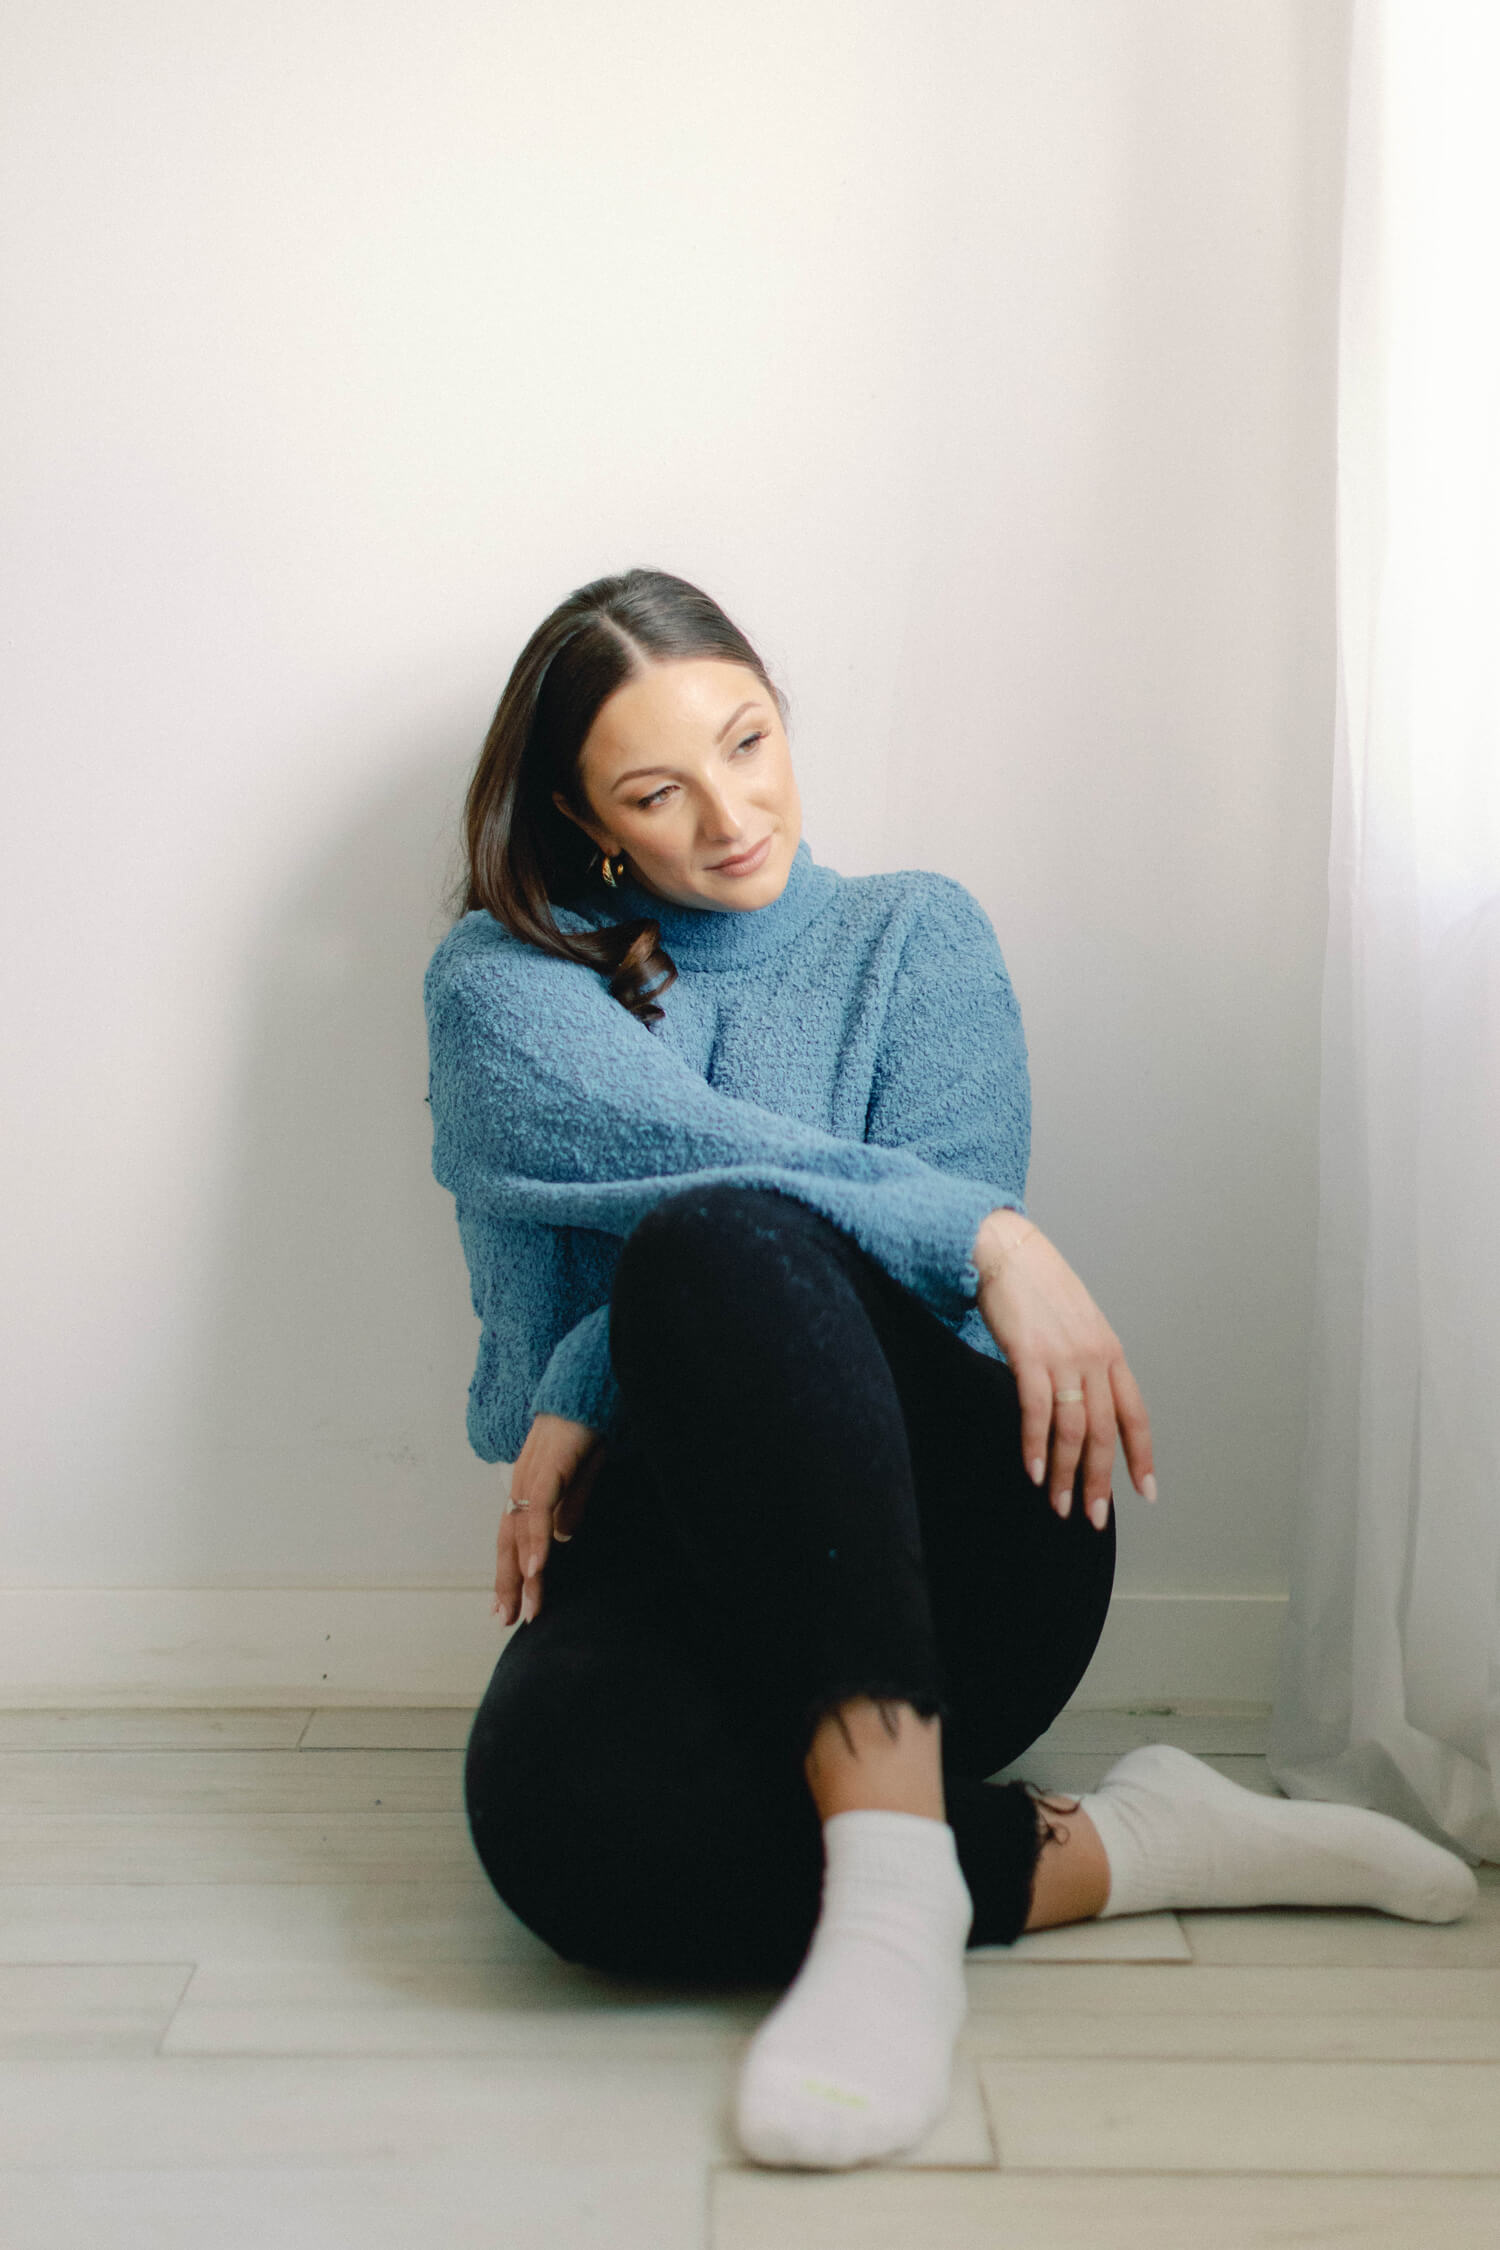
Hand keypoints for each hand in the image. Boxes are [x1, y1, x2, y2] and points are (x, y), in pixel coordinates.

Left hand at [493, 1412, 606, 1625]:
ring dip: (524, 1573)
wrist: (588, 1388)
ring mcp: (531, 1476)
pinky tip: (537, 1568)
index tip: (508, 1606)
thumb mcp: (583, 1476)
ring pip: (521, 1532)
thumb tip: (562, 1538)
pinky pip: (539, 1511)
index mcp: (528, 1487)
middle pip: (509, 1541)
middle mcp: (522, 1484)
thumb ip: (571, 1505)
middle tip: (506, 1620)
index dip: (509, 1571)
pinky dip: (536, 1541)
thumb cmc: (586, 1427)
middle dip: (508, 1583)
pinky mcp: (547, 1468)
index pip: (513, 1537)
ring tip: (527, 1606)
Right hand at [972, 1212, 1155, 1528]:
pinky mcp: (1029, 1355)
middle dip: (1099, 1481)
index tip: (1145, 1492)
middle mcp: (1094, 1358)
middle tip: (1094, 1518)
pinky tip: (1033, 1471)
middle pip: (1104, 1433)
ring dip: (1065, 1474)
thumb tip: (1082, 1404)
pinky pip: (1037, 1412)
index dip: (1140, 1457)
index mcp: (1110, 1352)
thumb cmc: (1037, 1288)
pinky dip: (1036, 1447)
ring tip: (1058, 1504)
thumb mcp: (1076, 1325)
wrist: (1006, 1250)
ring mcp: (1064, 1357)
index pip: (1134, 1415)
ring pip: (1072, 1430)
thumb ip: (1085, 1363)